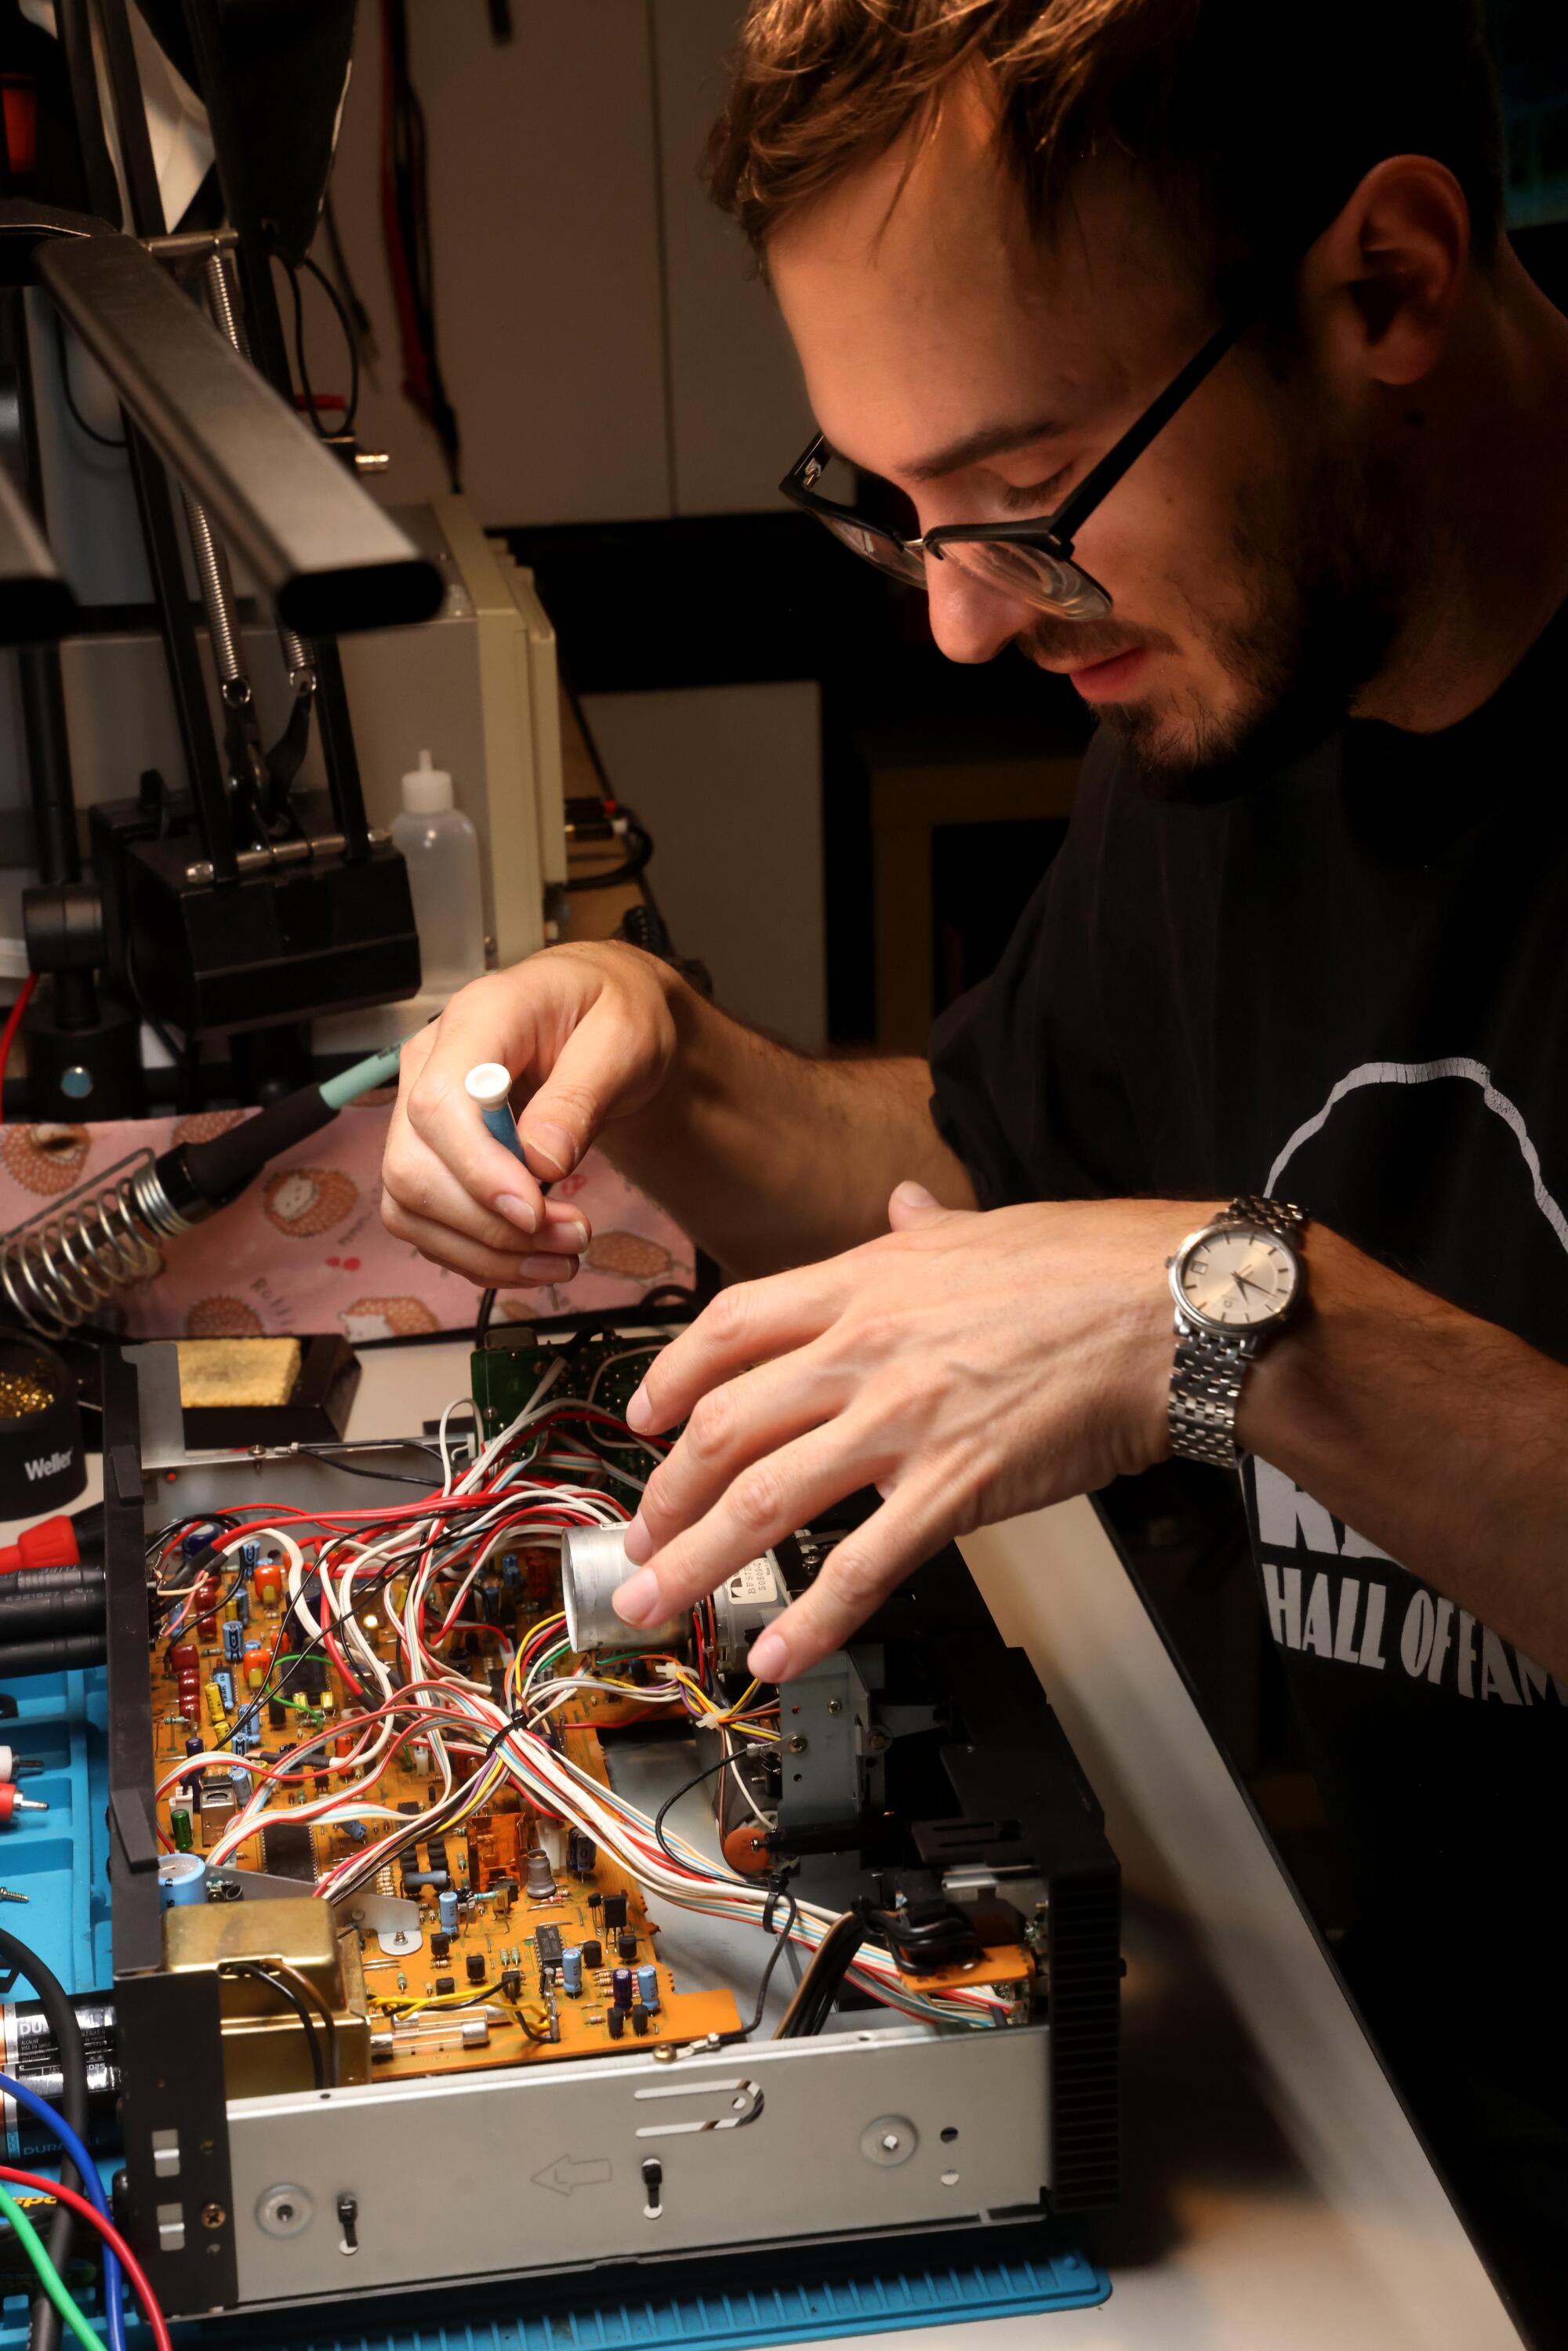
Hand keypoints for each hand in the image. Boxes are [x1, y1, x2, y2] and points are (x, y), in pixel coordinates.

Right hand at [380, 943, 679, 1287]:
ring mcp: (419, 1111)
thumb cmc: (614, 1016)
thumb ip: (581, 1096)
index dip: (478, 1169)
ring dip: (485, 1251)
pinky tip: (533, 1258)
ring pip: (410, 1205)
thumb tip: (543, 1162)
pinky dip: (477, 1255)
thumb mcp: (624, 1040)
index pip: (439, 1104)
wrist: (602, 1017)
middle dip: (490, 1225)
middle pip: (412, 1167)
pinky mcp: (428, 1153)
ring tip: (563, 1256)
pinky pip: (426, 1222)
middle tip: (572, 1237)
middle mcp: (429, 1064)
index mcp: (477, 1019)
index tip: (535, 1211)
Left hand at [610, 1184, 1213, 1676]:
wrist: (1173, 1309)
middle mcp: (863, 1351)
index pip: (729, 1330)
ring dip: (696, 1562)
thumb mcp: (980, 1227)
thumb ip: (923, 1228)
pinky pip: (864, 1565)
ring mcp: (903, 1421)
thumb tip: (903, 1205)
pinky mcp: (955, 1485)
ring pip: (763, 1500)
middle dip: (664, 1495)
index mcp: (862, 1284)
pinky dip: (813, 1618)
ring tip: (655, 1602)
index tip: (641, 1419)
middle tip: (635, 1543)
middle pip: (724, 1428)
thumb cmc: (1089, 1267)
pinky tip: (780, 1652)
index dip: (669, 1379)